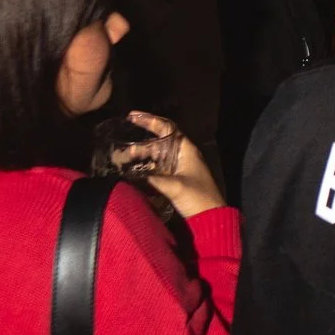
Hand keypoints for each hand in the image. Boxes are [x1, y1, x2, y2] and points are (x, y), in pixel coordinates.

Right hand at [109, 111, 223, 218]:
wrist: (209, 218)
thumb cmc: (197, 197)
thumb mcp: (175, 186)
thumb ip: (153, 179)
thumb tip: (131, 175)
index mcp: (186, 150)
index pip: (167, 128)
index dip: (150, 120)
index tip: (133, 116)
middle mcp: (183, 155)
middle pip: (160, 142)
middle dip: (142, 142)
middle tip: (124, 143)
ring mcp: (179, 168)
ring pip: (157, 156)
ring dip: (142, 156)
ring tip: (125, 158)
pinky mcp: (176, 181)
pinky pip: (157, 169)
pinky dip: (146, 168)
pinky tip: (133, 171)